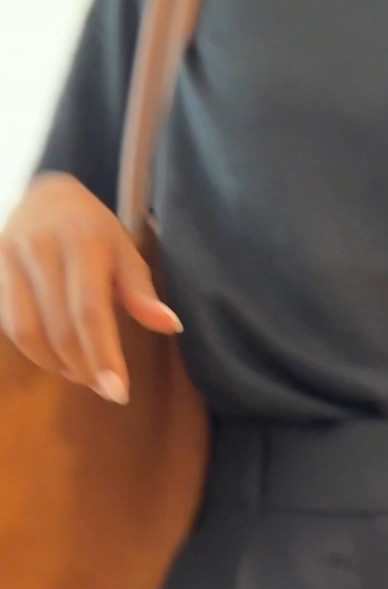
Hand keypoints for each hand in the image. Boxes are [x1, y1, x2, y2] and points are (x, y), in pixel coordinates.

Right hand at [0, 174, 182, 403]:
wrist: (45, 195)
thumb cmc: (93, 230)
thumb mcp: (124, 251)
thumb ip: (141, 291)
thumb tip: (170, 326)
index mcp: (82, 242)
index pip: (90, 311)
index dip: (104, 356)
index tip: (119, 393)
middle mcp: (40, 248)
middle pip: (59, 327)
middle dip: (84, 368)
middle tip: (106, 388)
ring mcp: (10, 258)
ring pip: (27, 331)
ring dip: (56, 365)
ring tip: (82, 374)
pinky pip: (10, 324)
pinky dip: (35, 350)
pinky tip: (58, 358)